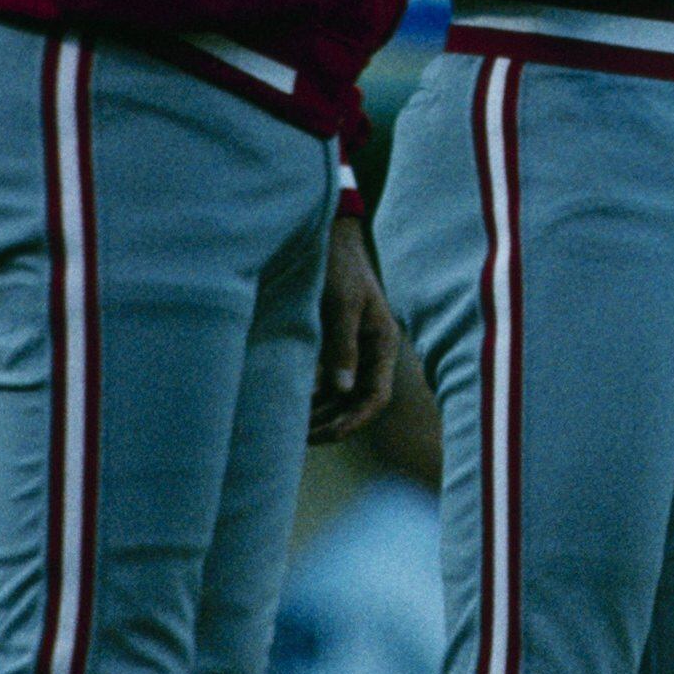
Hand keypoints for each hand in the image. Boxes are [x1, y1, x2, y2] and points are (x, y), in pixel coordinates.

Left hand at [311, 212, 401, 439]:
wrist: (326, 234)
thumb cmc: (337, 264)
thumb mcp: (341, 303)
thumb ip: (342, 346)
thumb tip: (343, 390)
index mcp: (382, 343)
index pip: (377, 397)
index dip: (354, 420)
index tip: (327, 434)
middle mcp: (370, 351)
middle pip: (357, 402)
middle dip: (333, 423)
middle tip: (300, 439)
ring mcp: (352, 348)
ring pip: (341, 395)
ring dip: (321, 413)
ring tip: (291, 428)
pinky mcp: (332, 343)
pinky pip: (326, 379)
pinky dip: (312, 396)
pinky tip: (291, 404)